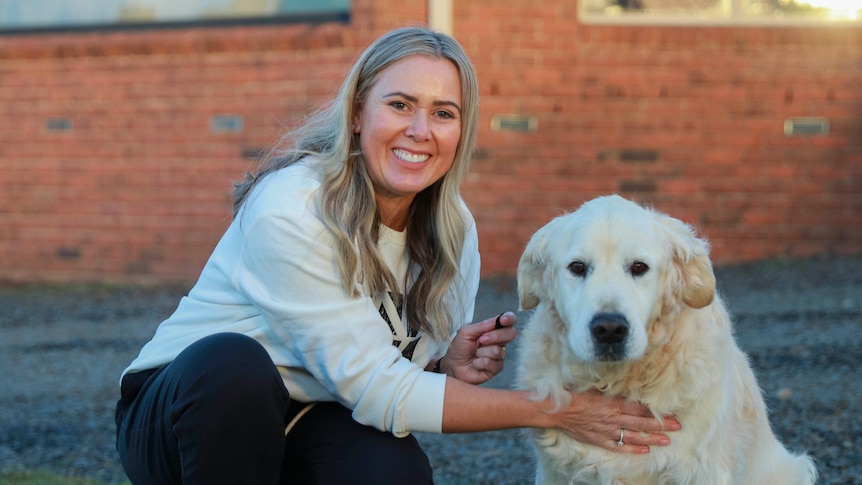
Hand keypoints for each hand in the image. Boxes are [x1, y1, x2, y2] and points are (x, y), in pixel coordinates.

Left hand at [441, 312, 516, 383]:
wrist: (453, 365)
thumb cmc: (459, 348)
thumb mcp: (466, 332)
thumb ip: (482, 326)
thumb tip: (498, 319)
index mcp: (493, 330)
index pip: (509, 321)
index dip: (509, 318)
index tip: (503, 320)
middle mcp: (499, 341)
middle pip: (510, 334)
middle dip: (495, 336)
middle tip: (481, 340)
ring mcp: (499, 355)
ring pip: (497, 350)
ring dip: (481, 352)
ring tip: (474, 354)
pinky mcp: (496, 368)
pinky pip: (492, 363)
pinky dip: (479, 362)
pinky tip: (475, 364)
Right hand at [550, 389, 680, 453]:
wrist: (558, 410)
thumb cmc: (575, 395)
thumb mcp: (595, 388)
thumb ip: (613, 390)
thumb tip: (628, 387)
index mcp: (613, 403)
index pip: (640, 409)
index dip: (656, 411)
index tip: (670, 412)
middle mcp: (613, 418)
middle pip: (642, 422)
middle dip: (661, 425)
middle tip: (677, 426)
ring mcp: (607, 431)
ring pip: (634, 436)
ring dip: (652, 438)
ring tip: (667, 441)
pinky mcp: (599, 439)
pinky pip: (619, 446)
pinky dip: (632, 448)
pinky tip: (644, 449)